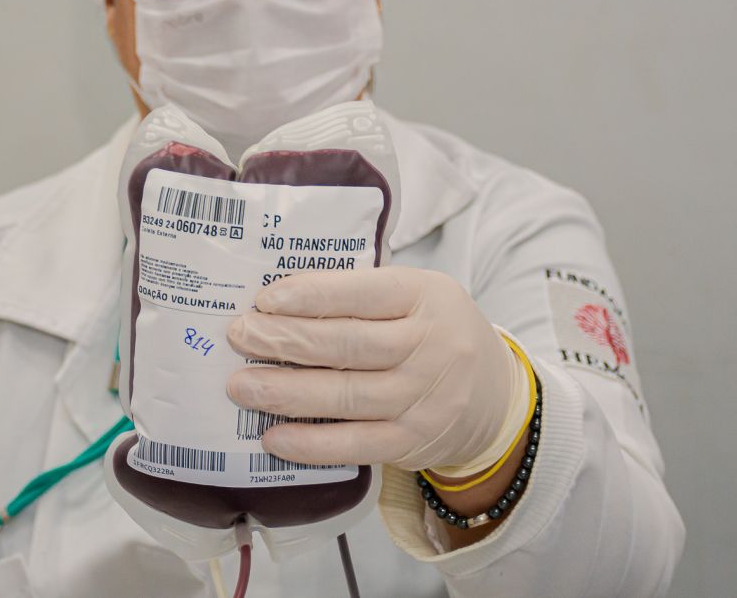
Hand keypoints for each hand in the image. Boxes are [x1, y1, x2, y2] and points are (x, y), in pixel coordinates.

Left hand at [225, 266, 517, 470]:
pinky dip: (310, 443)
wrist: (496, 398)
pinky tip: (273, 436)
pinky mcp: (412, 442)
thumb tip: (280, 298)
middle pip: (347, 345)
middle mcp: (429, 346)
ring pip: (345, 396)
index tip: (265, 300)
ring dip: (286, 392)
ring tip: (241, 386)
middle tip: (239, 337)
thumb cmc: (437, 334)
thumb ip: (360, 294)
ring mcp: (422, 398)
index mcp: (426, 297)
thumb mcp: (416, 296)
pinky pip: (354, 445)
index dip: (312, 296)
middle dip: (285, 341)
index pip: (363, 292)